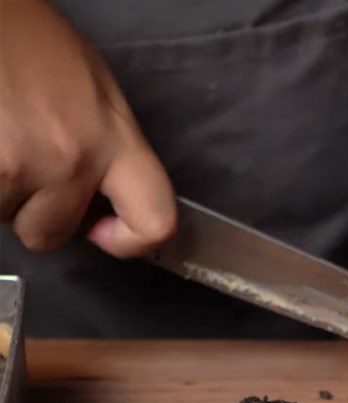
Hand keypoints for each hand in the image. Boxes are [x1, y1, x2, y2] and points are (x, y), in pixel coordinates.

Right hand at [0, 0, 175, 256]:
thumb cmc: (29, 40)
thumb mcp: (95, 89)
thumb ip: (112, 150)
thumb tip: (110, 202)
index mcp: (115, 138)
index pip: (155, 221)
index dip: (132, 241)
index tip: (107, 231)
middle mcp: (70, 158)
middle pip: (52, 234)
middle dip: (37, 213)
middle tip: (29, 170)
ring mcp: (17, 164)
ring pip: (7, 218)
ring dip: (2, 193)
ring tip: (3, 141)